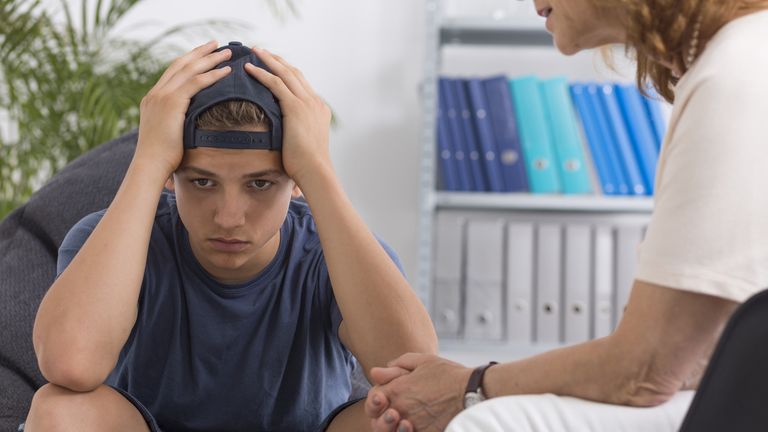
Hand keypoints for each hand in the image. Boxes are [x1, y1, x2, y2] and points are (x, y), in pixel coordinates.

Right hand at [134, 40, 231, 176]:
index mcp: (153, 99)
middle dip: (200, 52)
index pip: (173, 72)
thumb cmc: (161, 158)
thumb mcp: (168, 135)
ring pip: (190, 69)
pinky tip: (227, 71)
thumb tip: (191, 127)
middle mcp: (156, 93)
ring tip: (227, 53)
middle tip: (216, 43)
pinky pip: (196, 83)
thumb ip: (177, 124)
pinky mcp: (172, 103)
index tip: (204, 54)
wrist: (150, 165)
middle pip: (181, 64)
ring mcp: (162, 96)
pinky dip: (213, 75)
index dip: (189, 60)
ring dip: (210, 59)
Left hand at [244, 48, 332, 185]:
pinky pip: (276, 84)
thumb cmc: (307, 165)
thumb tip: (283, 137)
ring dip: (268, 60)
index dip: (286, 71)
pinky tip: (249, 68)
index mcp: (319, 109)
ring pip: (285, 73)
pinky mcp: (296, 107)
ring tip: (254, 51)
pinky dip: (262, 73)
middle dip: (277, 60)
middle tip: (262, 51)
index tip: (274, 64)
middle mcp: (315, 102)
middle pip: (294, 73)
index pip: (302, 83)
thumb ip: (296, 132)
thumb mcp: (304, 143)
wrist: (315, 170)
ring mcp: (307, 103)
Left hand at [365, 353, 472, 431]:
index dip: (376, 399)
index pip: (373, 399)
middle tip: (392, 413)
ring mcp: (412, 423)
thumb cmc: (449, 374)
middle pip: (378, 420)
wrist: (472, 392)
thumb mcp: (423, 361)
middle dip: (381, 417)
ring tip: (405, 422)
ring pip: (391, 431)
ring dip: (393, 428)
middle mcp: (401, 408)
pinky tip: (415, 427)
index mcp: (397, 389)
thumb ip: (398, 364)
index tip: (384, 398)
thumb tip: (377, 371)